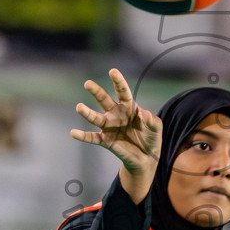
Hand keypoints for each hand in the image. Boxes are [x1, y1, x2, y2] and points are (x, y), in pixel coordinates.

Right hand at [70, 68, 162, 198]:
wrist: (146, 158)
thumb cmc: (151, 138)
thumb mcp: (156, 128)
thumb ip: (152, 120)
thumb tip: (141, 113)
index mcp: (129, 108)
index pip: (122, 92)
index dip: (118, 82)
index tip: (112, 71)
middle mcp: (116, 115)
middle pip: (104, 100)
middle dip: (96, 91)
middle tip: (88, 83)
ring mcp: (109, 127)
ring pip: (95, 118)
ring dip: (87, 113)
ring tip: (79, 107)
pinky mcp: (106, 141)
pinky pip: (92, 138)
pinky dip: (82, 136)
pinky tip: (73, 132)